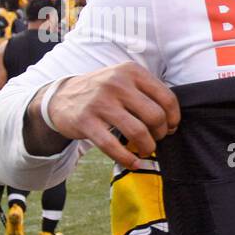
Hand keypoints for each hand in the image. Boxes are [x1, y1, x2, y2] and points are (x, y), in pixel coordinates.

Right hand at [28, 63, 179, 168]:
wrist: (61, 97)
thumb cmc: (103, 92)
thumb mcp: (125, 80)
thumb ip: (148, 93)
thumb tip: (172, 121)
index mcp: (131, 71)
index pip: (167, 98)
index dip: (173, 118)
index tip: (170, 127)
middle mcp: (116, 83)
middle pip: (155, 116)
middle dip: (161, 133)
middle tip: (156, 138)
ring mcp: (100, 102)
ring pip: (138, 132)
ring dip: (147, 146)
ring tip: (146, 149)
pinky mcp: (86, 121)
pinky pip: (112, 146)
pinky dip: (127, 159)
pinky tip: (133, 163)